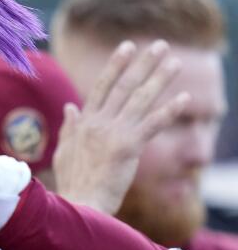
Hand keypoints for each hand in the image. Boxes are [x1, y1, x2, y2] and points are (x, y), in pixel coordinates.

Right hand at [53, 39, 188, 214]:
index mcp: (83, 123)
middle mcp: (98, 123)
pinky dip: (169, 111)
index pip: (101, 87)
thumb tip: (70, 107)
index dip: (116, 65)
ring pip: (139, 100)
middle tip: (160, 45)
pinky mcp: (127, 147)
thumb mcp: (65, 151)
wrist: (79, 204)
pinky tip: (184, 99)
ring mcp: (112, 133)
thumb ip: (70, 127)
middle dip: (142, 64)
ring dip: (159, 79)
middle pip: (124, 86)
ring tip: (175, 62)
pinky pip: (152, 124)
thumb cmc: (72, 183)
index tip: (128, 47)